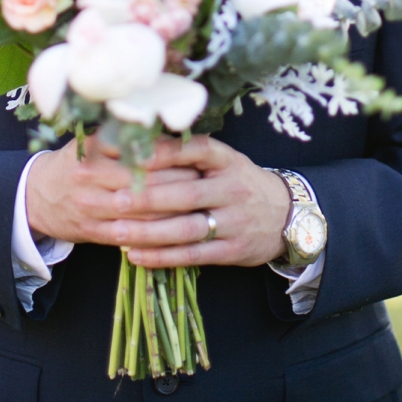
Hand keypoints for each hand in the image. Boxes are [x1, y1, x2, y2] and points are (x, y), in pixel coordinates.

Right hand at [25, 133, 200, 244]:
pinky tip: (179, 229)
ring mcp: (92, 207)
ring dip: (173, 210)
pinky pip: (131, 235)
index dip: (172, 153)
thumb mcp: (92, 140)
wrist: (38, 196)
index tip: (197, 152)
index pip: (140, 150)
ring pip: (141, 211)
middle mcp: (91, 177)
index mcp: (94, 149)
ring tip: (200, 203)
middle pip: (144, 180)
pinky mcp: (94, 232)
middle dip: (179, 181)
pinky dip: (157, 233)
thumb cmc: (76, 162)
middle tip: (206, 178)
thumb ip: (123, 133)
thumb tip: (167, 121)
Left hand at [116, 136, 290, 268]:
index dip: (165, 153)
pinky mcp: (231, 251)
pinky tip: (135, 255)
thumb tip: (140, 143)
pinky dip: (162, 257)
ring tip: (116, 231)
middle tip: (114, 198)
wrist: (286, 215)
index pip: (197, 151)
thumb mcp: (225, 160)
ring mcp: (233, 222)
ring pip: (186, 229)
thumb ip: (189, 154)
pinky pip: (192, 255)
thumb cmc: (240, 182)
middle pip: (186, 194)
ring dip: (149, 232)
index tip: (133, 154)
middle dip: (147, 198)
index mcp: (227, 161)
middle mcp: (231, 190)